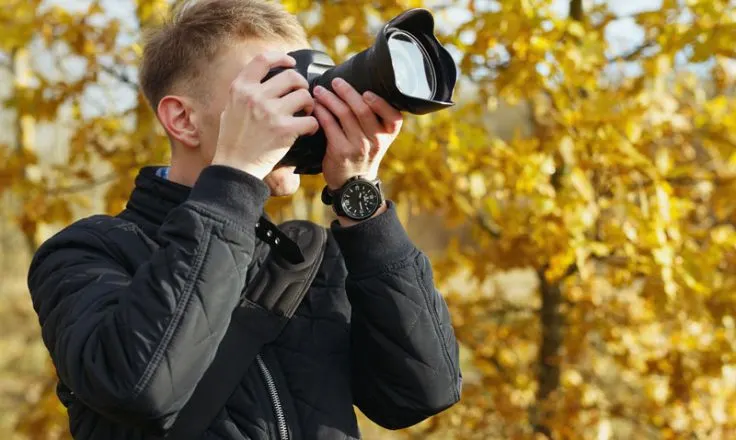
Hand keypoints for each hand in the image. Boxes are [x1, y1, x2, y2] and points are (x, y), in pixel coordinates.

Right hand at [212, 52, 318, 178]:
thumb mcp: (230, 107)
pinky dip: (313, 124)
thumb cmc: (233, 139)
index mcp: (240, 88)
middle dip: (302, 84)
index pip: (263, 59)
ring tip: (306, 112)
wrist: (235, 166)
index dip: (281, 57)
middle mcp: (255, 96)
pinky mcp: (284, 130)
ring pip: (304, 95)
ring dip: (310, 103)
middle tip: (302, 95)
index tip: (291, 62)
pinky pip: (310, 120)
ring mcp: (270, 112)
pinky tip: (308, 129)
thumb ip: (245, 91)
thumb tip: (262, 76)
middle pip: (291, 76)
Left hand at [312, 77, 402, 189]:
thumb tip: (357, 86)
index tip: (366, 91)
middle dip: (347, 92)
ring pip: (344, 114)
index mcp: (388, 134)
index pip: (392, 116)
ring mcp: (358, 147)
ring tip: (320, 91)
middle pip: (363, 109)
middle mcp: (376, 140)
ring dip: (330, 98)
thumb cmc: (364, 153)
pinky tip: (317, 105)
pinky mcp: (340, 151)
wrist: (354, 183)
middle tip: (336, 82)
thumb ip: (375, 117)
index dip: (379, 102)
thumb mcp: (378, 138)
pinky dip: (322, 112)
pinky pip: (330, 125)